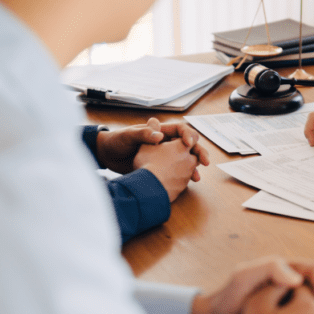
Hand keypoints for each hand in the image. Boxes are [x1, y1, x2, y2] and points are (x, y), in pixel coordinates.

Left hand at [95, 118, 209, 177]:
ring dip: (194, 167)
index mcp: (160, 131)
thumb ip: (143, 134)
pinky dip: (186, 176)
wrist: (108, 156)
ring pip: (187, 159)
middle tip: (205, 161)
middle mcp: (166, 142)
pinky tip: (189, 183)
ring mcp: (165, 156)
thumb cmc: (117, 142)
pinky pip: (180, 171)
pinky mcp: (162, 168)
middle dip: (199, 152)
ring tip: (197, 177)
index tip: (188, 144)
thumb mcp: (129, 136)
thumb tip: (158, 135)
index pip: (181, 130)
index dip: (188, 135)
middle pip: (189, 145)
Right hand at [133, 139, 199, 200]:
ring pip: (190, 168)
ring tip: (168, 168)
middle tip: (174, 155)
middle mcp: (189, 160)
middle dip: (187, 153)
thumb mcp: (146, 145)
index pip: (194, 137)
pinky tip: (166, 179)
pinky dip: (178, 178)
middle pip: (194, 154)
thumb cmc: (147, 165)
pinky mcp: (183, 187)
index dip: (188, 137)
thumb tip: (154, 121)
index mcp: (182, 146)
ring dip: (182, 167)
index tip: (181, 140)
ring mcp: (187, 175)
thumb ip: (151, 133)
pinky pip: (183, 180)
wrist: (149, 189)